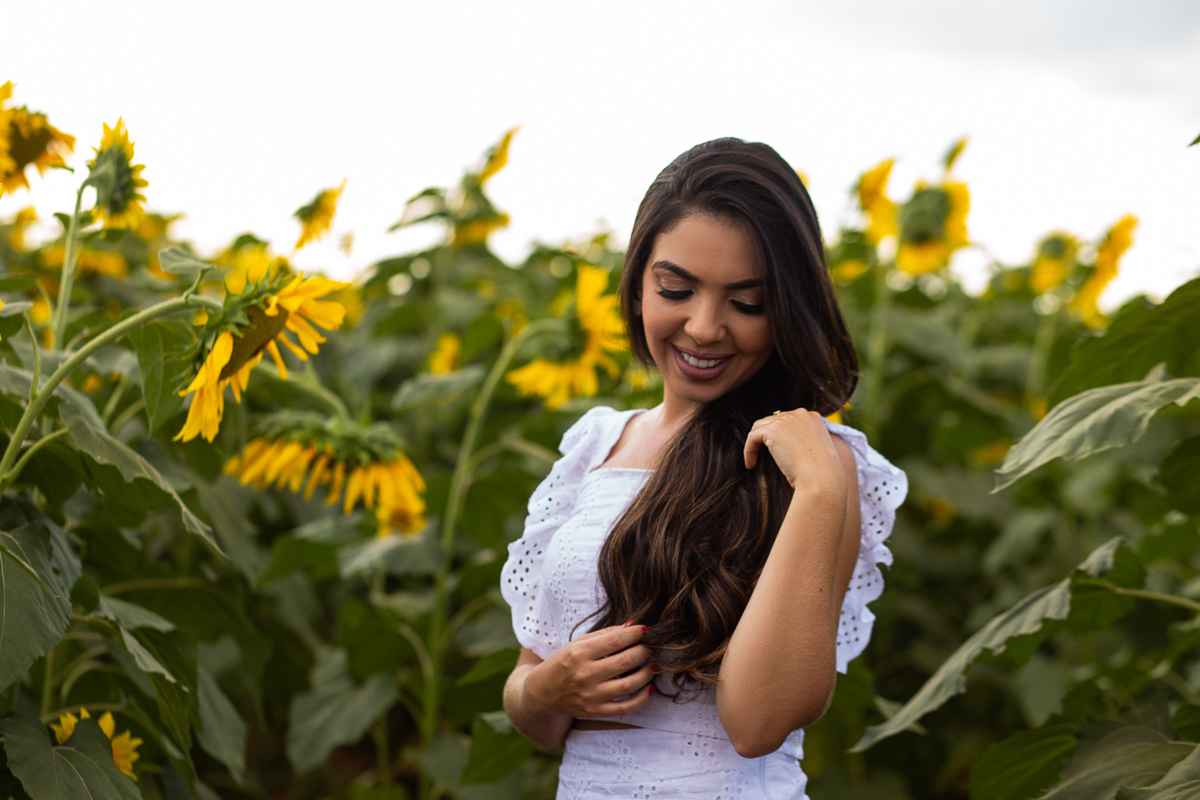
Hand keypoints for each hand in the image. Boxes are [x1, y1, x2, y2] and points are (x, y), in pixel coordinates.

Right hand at [524, 622, 655, 718]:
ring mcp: (590, 695)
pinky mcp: (595, 712)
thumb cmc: (562, 663)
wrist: (541, 693)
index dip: (635, 633)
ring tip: (654, 665)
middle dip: (645, 651)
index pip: (615, 640)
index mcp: (579, 653)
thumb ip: (603, 634)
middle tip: (652, 647)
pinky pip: (625, 708)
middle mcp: (585, 674)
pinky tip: (650, 688)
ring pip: (629, 684)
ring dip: (648, 673)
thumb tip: (632, 625)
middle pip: (626, 661)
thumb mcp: (576, 643)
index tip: (647, 630)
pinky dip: (642, 699)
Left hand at [743, 408, 846, 492]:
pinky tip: (750, 464)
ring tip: (753, 461)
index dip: (779, 435)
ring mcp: (787, 420)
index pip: (788, 420)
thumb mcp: (815, 453)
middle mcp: (800, 414)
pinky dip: (749, 450)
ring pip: (760, 428)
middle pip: (772, 421)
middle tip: (761, 455)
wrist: (822, 480)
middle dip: (765, 437)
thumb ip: (802, 442)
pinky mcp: (773, 429)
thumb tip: (782, 445)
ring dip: (755, 444)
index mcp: (812, 417)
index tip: (776, 451)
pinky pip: (752, 437)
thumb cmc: (820, 475)